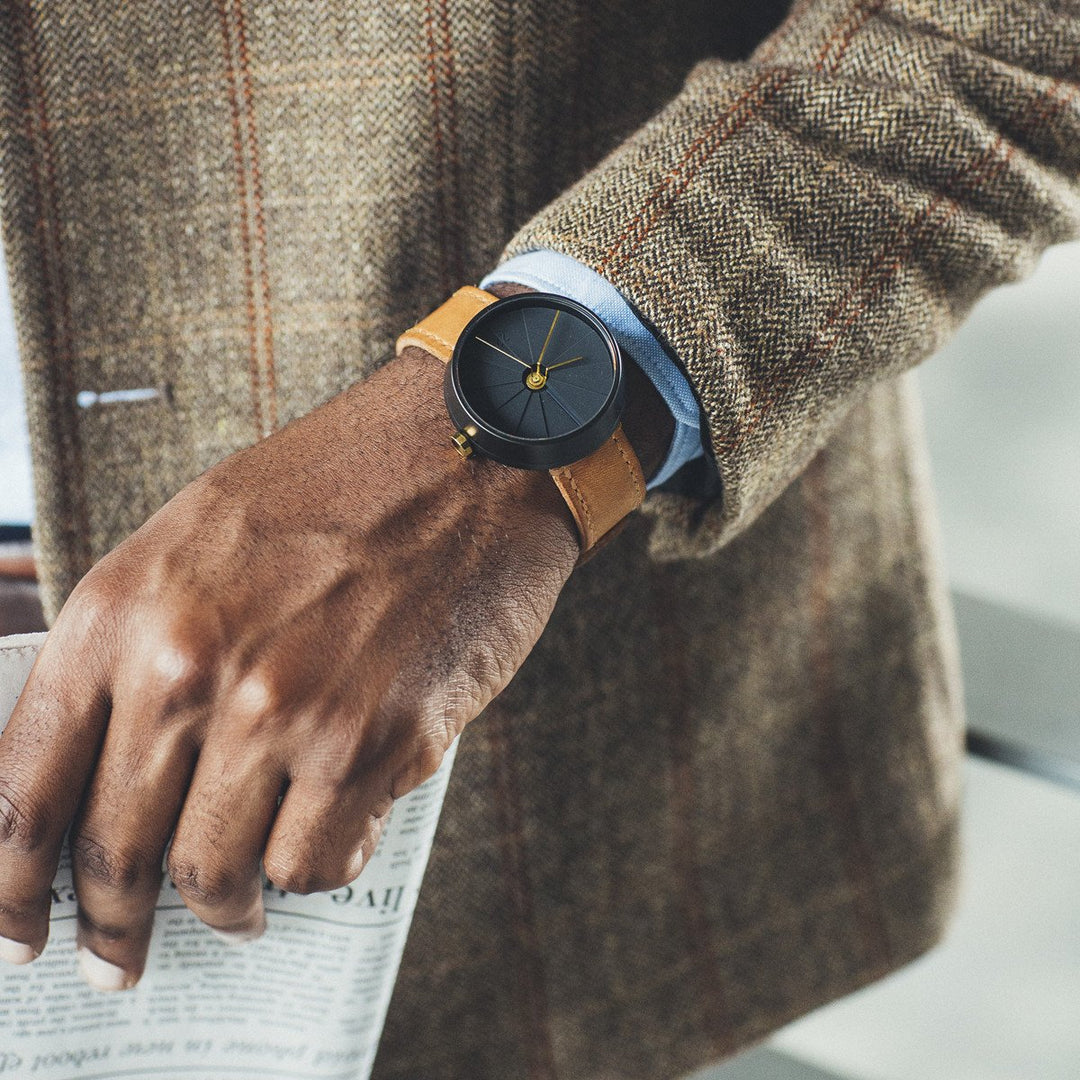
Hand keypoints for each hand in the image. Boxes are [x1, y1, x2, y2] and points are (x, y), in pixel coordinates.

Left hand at [0, 336, 581, 989]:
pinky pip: (316, 862)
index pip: (25, 792)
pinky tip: (328, 834)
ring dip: (224, 904)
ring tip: (241, 903)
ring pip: (216, 874)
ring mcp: (285, 709)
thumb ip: (135, 650)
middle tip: (120, 959)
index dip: (8, 890)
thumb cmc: (334, 493)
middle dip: (114, 927)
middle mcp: (191, 667)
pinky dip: (314, 867)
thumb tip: (104, 771)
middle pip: (116, 853)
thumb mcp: (192, 542)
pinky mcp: (376, 741)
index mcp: (124, 610)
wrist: (466, 457)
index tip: (18, 935)